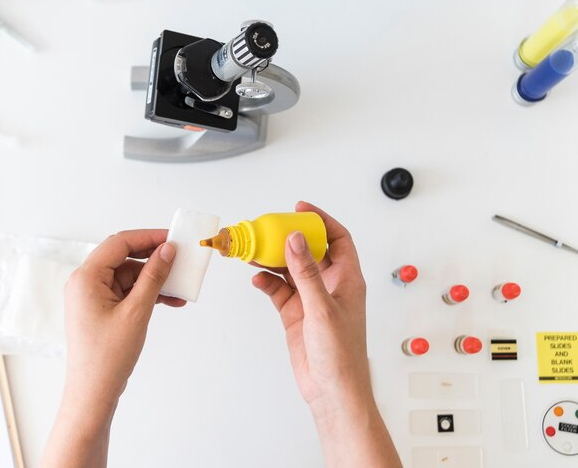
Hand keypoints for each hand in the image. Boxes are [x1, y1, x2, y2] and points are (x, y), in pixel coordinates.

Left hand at [42, 229, 183, 467]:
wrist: (94, 393)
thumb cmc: (107, 356)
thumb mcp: (137, 312)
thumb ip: (153, 277)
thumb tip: (167, 251)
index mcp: (86, 277)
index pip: (119, 243)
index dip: (148, 237)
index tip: (173, 239)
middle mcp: (85, 283)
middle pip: (124, 258)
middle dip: (154, 259)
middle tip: (180, 258)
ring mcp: (93, 297)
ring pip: (129, 277)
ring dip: (155, 280)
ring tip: (181, 287)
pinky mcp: (102, 310)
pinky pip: (127, 293)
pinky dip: (147, 295)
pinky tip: (171, 301)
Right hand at [252, 201, 400, 466]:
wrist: (331, 390)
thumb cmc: (341, 355)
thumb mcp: (322, 308)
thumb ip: (306, 273)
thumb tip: (295, 240)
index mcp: (346, 279)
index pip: (337, 238)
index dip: (321, 220)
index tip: (300, 209)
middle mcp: (329, 285)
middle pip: (309, 251)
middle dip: (289, 238)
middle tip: (268, 228)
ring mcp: (311, 300)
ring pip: (290, 270)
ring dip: (273, 260)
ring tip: (254, 251)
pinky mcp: (296, 314)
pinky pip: (279, 291)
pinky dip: (267, 283)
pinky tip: (257, 280)